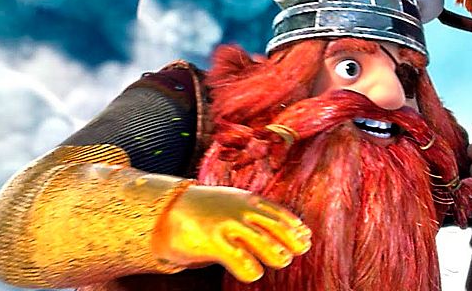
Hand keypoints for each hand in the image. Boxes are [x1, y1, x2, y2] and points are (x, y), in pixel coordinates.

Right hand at [154, 185, 310, 282]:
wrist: (167, 211)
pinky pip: (243, 262)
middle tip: (286, 256)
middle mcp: (243, 210)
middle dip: (291, 246)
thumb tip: (303, 234)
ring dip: (275, 258)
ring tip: (268, 262)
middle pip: (281, 231)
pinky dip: (251, 270)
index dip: (297, 232)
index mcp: (250, 200)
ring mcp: (229, 225)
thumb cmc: (208, 211)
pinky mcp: (214, 242)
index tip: (305, 242)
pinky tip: (249, 271)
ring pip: (268, 247)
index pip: (283, 216)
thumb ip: (265, 216)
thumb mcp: (238, 204)